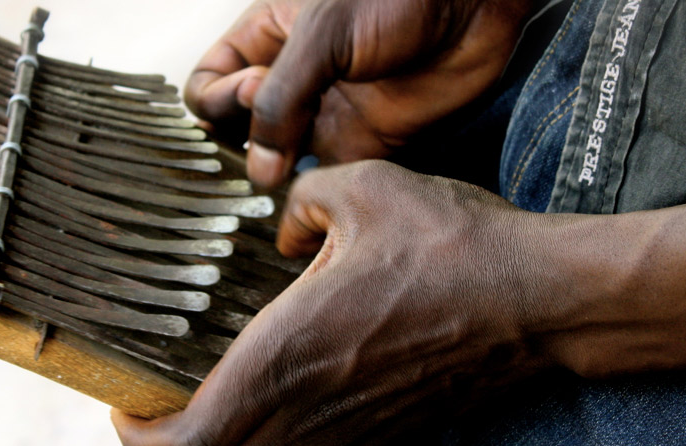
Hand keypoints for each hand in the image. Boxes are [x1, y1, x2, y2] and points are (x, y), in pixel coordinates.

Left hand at [113, 161, 554, 445]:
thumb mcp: (363, 187)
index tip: (126, 402)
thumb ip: (301, 200)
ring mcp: (354, 437)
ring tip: (217, 440)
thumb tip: (283, 228)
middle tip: (159, 416)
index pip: (187, 438)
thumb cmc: (454, 242)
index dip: (138, 436)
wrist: (538, 295)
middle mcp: (312, 410)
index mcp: (287, 352)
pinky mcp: (395, 443)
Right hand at [186, 0, 533, 187]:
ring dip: (282, 175)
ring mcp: (329, 110)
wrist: (474, 3)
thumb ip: (281, 101)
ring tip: (293, 175)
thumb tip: (258, 166)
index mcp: (269, 37)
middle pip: (242, 128)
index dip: (220, 100)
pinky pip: (331, 175)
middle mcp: (294, 78)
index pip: (211, 84)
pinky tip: (326, 187)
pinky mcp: (368, 138)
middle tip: (274, 139)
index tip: (253, 95)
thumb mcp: (322, 34)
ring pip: (284, 158)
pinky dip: (324, 189)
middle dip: (247, 144)